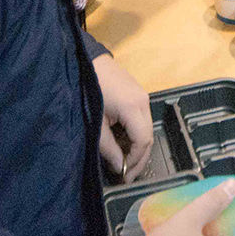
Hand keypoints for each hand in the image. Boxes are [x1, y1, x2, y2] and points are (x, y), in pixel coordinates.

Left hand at [92, 52, 153, 181]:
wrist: (86, 61)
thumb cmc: (88, 89)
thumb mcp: (95, 124)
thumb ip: (108, 147)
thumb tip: (118, 166)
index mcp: (134, 107)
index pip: (143, 141)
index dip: (134, 161)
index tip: (123, 174)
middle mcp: (144, 101)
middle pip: (148, 137)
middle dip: (138, 158)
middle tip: (126, 174)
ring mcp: (142, 96)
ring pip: (146, 129)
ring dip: (137, 147)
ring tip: (123, 161)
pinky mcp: (137, 94)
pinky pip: (141, 120)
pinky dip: (134, 134)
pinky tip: (123, 143)